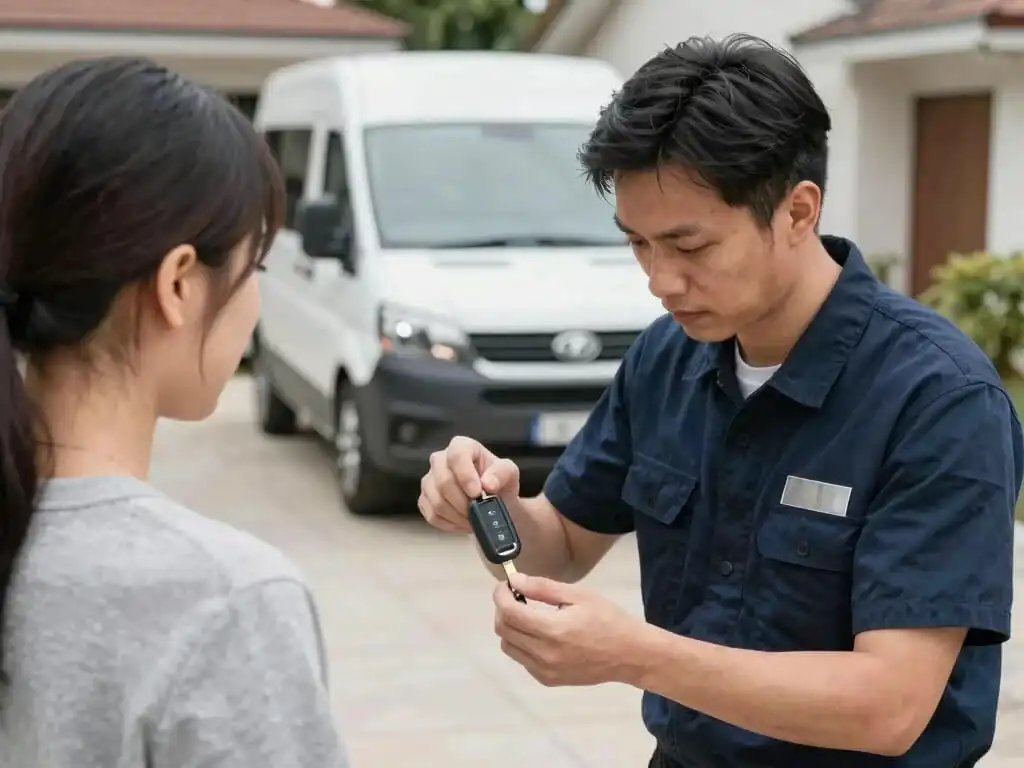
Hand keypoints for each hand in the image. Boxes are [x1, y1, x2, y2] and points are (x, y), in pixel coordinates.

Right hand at [418, 436, 521, 533]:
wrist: (494, 502)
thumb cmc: (499, 483)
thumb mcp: (509, 474)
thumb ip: (502, 473)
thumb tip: (488, 484)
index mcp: (462, 446)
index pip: (456, 455)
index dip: (465, 475)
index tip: (477, 493)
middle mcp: (440, 459)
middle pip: (443, 481)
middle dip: (463, 502)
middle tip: (478, 512)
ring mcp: (430, 480)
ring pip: (436, 501)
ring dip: (458, 516)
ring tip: (473, 519)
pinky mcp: (424, 499)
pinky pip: (432, 514)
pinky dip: (450, 523)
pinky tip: (462, 522)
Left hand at [493, 572, 647, 686]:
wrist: (630, 654)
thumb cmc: (608, 619)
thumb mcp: (578, 595)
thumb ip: (543, 588)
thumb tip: (516, 580)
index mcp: (553, 630)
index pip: (509, 613)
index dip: (500, 596)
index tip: (505, 585)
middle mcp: (544, 654)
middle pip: (504, 630)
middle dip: (503, 609)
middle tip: (516, 596)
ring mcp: (544, 671)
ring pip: (508, 646)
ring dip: (510, 627)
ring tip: (527, 614)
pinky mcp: (548, 680)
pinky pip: (522, 659)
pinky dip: (522, 643)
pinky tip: (539, 633)